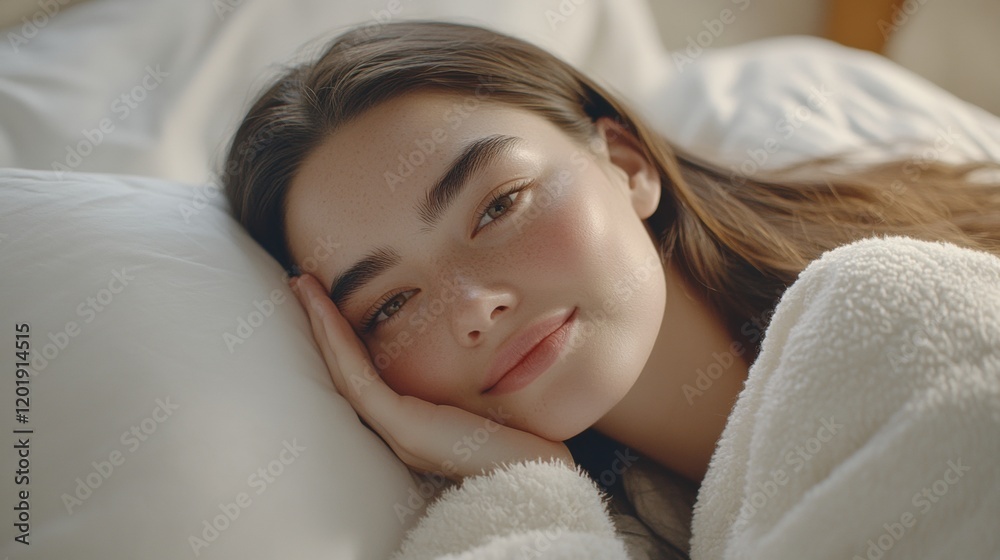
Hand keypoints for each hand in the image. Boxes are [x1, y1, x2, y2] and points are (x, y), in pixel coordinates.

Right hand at [289, 273, 574, 480]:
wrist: (535, 476)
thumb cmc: (521, 437)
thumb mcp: (488, 393)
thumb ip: (468, 372)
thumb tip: (477, 327)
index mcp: (413, 420)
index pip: (366, 372)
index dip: (344, 335)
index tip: (331, 297)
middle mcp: (396, 426)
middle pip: (345, 369)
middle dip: (322, 324)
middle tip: (301, 284)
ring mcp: (396, 429)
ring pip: (344, 371)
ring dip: (321, 326)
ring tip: (304, 287)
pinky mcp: (404, 426)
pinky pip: (360, 380)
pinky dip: (339, 343)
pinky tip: (326, 313)